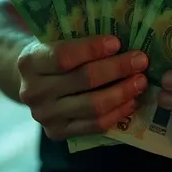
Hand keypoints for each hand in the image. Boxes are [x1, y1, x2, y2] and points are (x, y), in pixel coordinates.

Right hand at [17, 36, 147, 139]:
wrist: (33, 84)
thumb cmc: (53, 56)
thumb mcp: (56, 40)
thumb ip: (79, 38)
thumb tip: (122, 38)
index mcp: (30, 62)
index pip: (63, 56)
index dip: (92, 49)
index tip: (116, 42)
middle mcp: (33, 91)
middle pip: (83, 80)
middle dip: (117, 69)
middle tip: (141, 60)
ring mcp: (45, 116)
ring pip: (92, 106)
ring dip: (122, 93)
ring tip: (141, 81)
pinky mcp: (57, 133)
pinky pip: (94, 125)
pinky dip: (117, 113)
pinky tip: (131, 102)